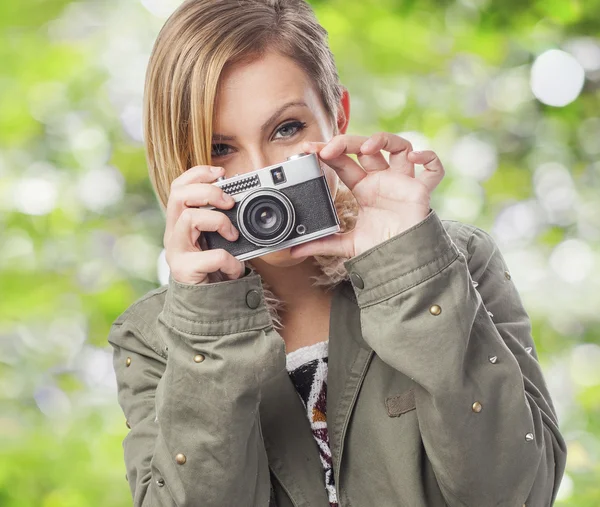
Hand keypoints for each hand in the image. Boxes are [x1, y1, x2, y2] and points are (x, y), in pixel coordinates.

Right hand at [164, 165, 244, 284]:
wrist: (203, 306)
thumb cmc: (213, 270)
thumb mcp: (219, 241)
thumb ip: (224, 222)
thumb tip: (247, 202)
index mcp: (181, 222)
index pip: (178, 187)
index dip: (197, 174)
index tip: (220, 172)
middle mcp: (174, 234)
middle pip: (178, 195)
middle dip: (207, 192)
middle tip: (229, 202)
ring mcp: (176, 252)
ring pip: (189, 218)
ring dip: (218, 221)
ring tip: (232, 235)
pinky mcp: (184, 270)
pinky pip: (211, 256)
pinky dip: (230, 260)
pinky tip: (235, 268)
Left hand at [289, 132, 444, 258]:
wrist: (402, 263)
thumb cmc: (379, 248)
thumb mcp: (346, 245)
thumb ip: (322, 243)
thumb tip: (294, 251)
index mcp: (364, 188)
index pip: (343, 161)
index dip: (326, 151)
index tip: (308, 149)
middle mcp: (382, 180)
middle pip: (367, 147)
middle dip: (348, 142)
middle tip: (329, 149)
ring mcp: (402, 182)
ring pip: (399, 147)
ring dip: (384, 140)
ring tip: (367, 147)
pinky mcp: (421, 191)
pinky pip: (433, 168)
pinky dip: (428, 158)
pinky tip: (415, 157)